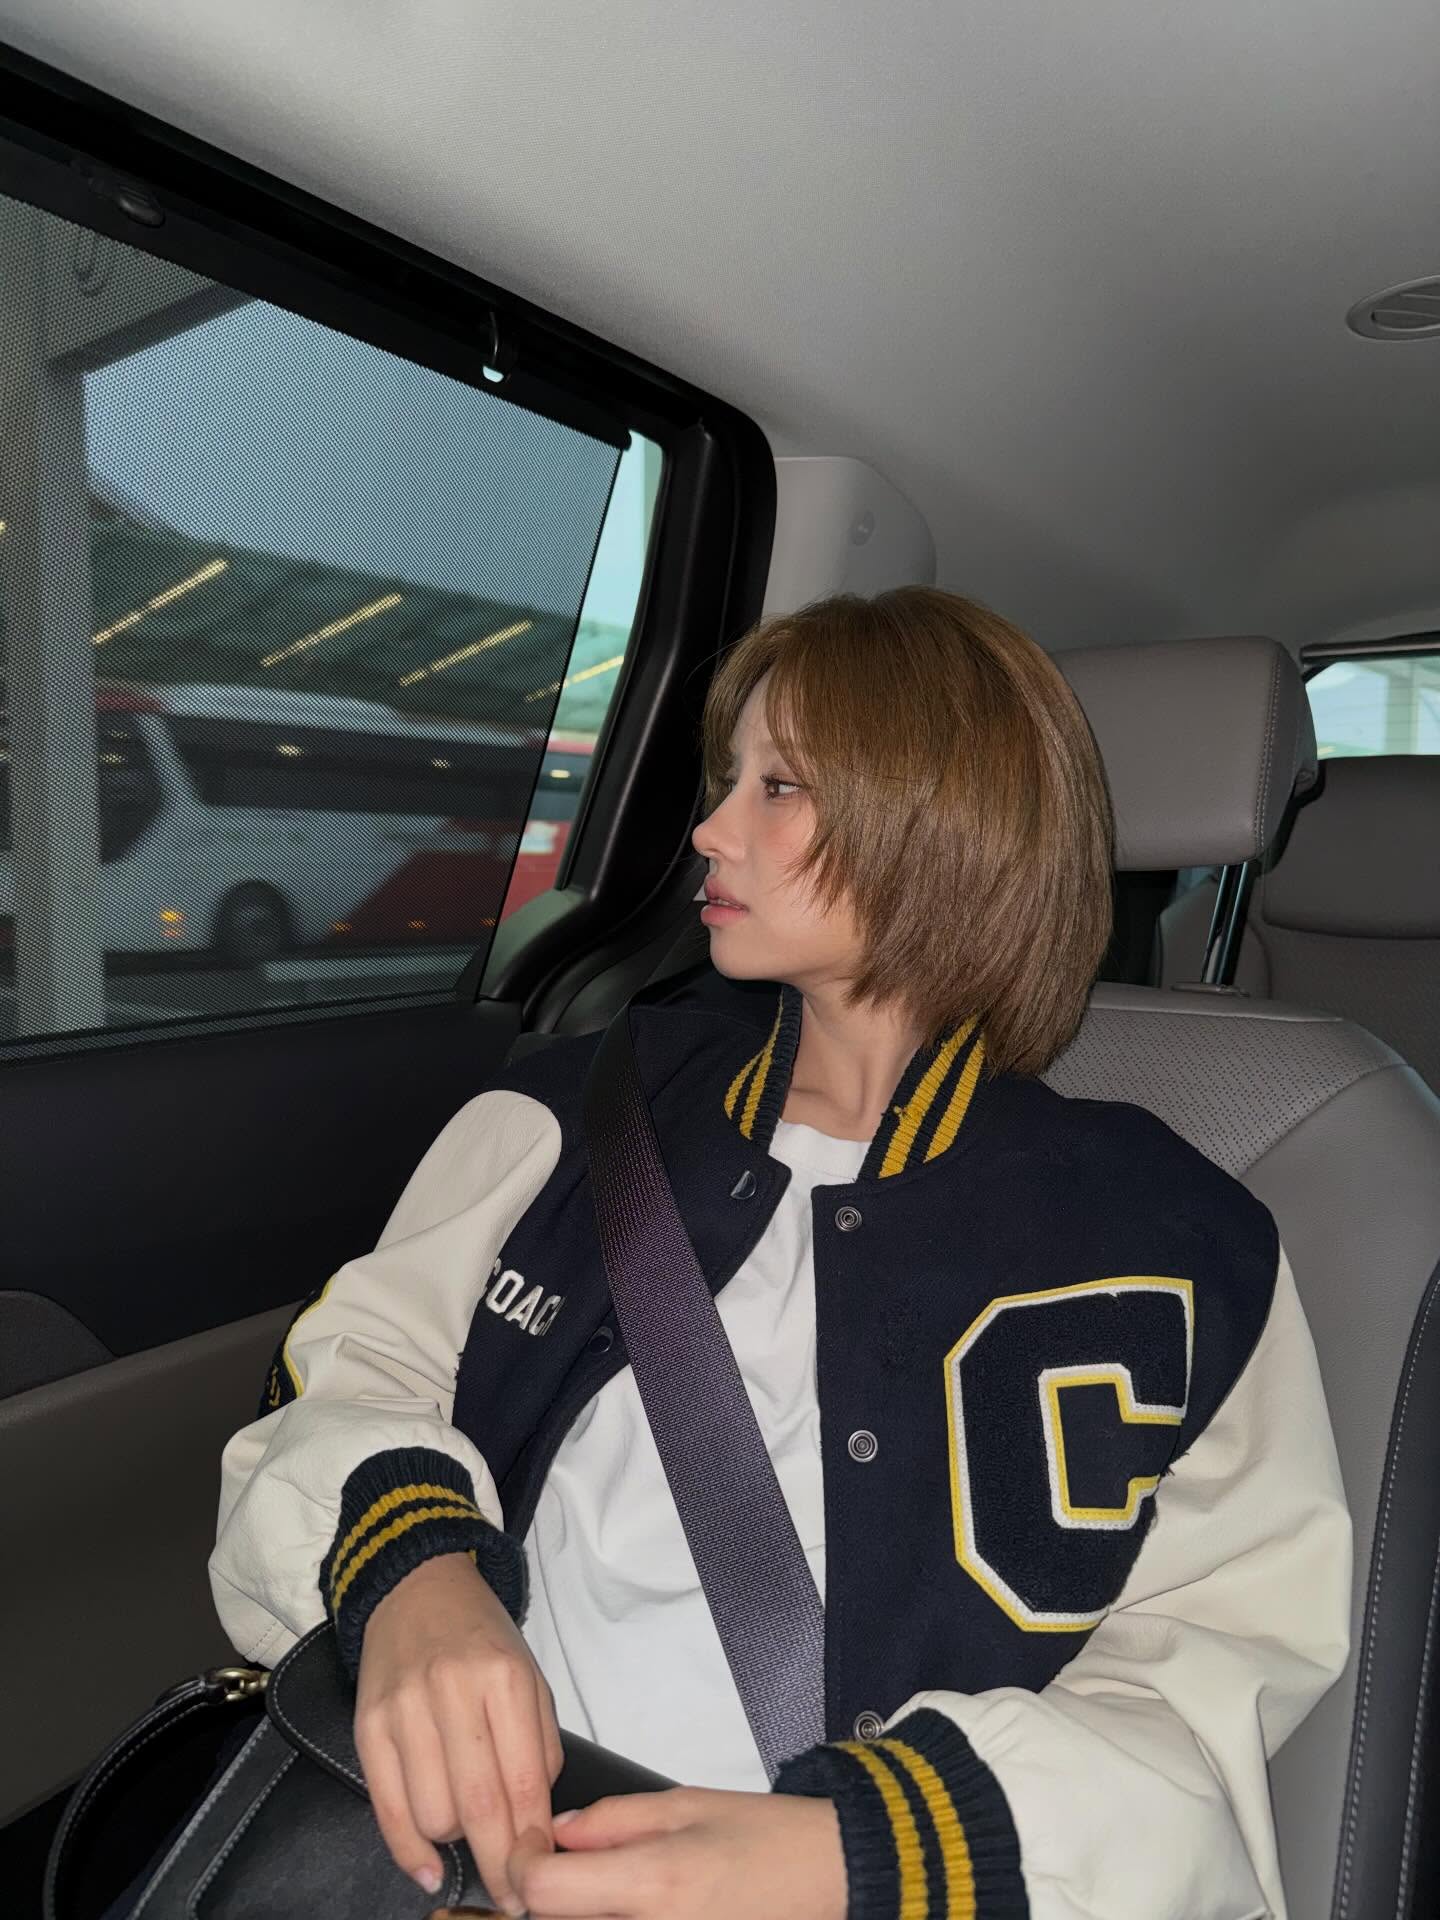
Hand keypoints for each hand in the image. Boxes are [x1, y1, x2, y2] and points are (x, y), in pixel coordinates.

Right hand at [354, 1552, 562, 1916]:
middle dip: (500, 1864)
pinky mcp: (367, 1725)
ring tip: (469, 1835)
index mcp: (505, 1678)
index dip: (532, 1843)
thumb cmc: (483, 1639)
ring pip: (433, 1814)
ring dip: (456, 1842)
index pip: (522, 1781)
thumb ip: (538, 1748)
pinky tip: (430, 1868)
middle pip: (478, 1806)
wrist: (418, 1587)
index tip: (541, 1878)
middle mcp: (452, 1691)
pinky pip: (386, 1808)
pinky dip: (409, 1851)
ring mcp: (404, 1708)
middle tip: (514, 1896)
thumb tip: (536, 1826)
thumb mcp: (529, 1678)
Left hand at [505, 1786, 846, 1919]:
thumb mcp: (684, 1803)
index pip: (542, 1891)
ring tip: (604, 1882)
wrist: (827, 1877)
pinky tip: (631, 1904)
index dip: (522, 1862)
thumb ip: (612, 1818)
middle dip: (550, 1890)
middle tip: (566, 1862)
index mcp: (651, 1882)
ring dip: (581, 1910)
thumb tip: (559, 1833)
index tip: (531, 1843)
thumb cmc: (767, 1838)